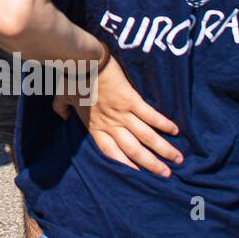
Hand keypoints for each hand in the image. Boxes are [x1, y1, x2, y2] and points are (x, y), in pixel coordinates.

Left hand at [53, 53, 183, 176]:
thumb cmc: (70, 78)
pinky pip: (150, 116)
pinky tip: (175, 131)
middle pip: (134, 150)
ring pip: (146, 136)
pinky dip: (163, 124)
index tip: (138, 176)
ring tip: (177, 159)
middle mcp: (111, 124)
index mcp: (95, 127)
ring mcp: (122, 113)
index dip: (126, 165)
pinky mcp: (132, 100)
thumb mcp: (61, 97)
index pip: (111, 153)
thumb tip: (63, 117)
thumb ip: (62, 110)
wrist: (81, 62)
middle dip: (151, 164)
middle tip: (166, 174)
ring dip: (163, 149)